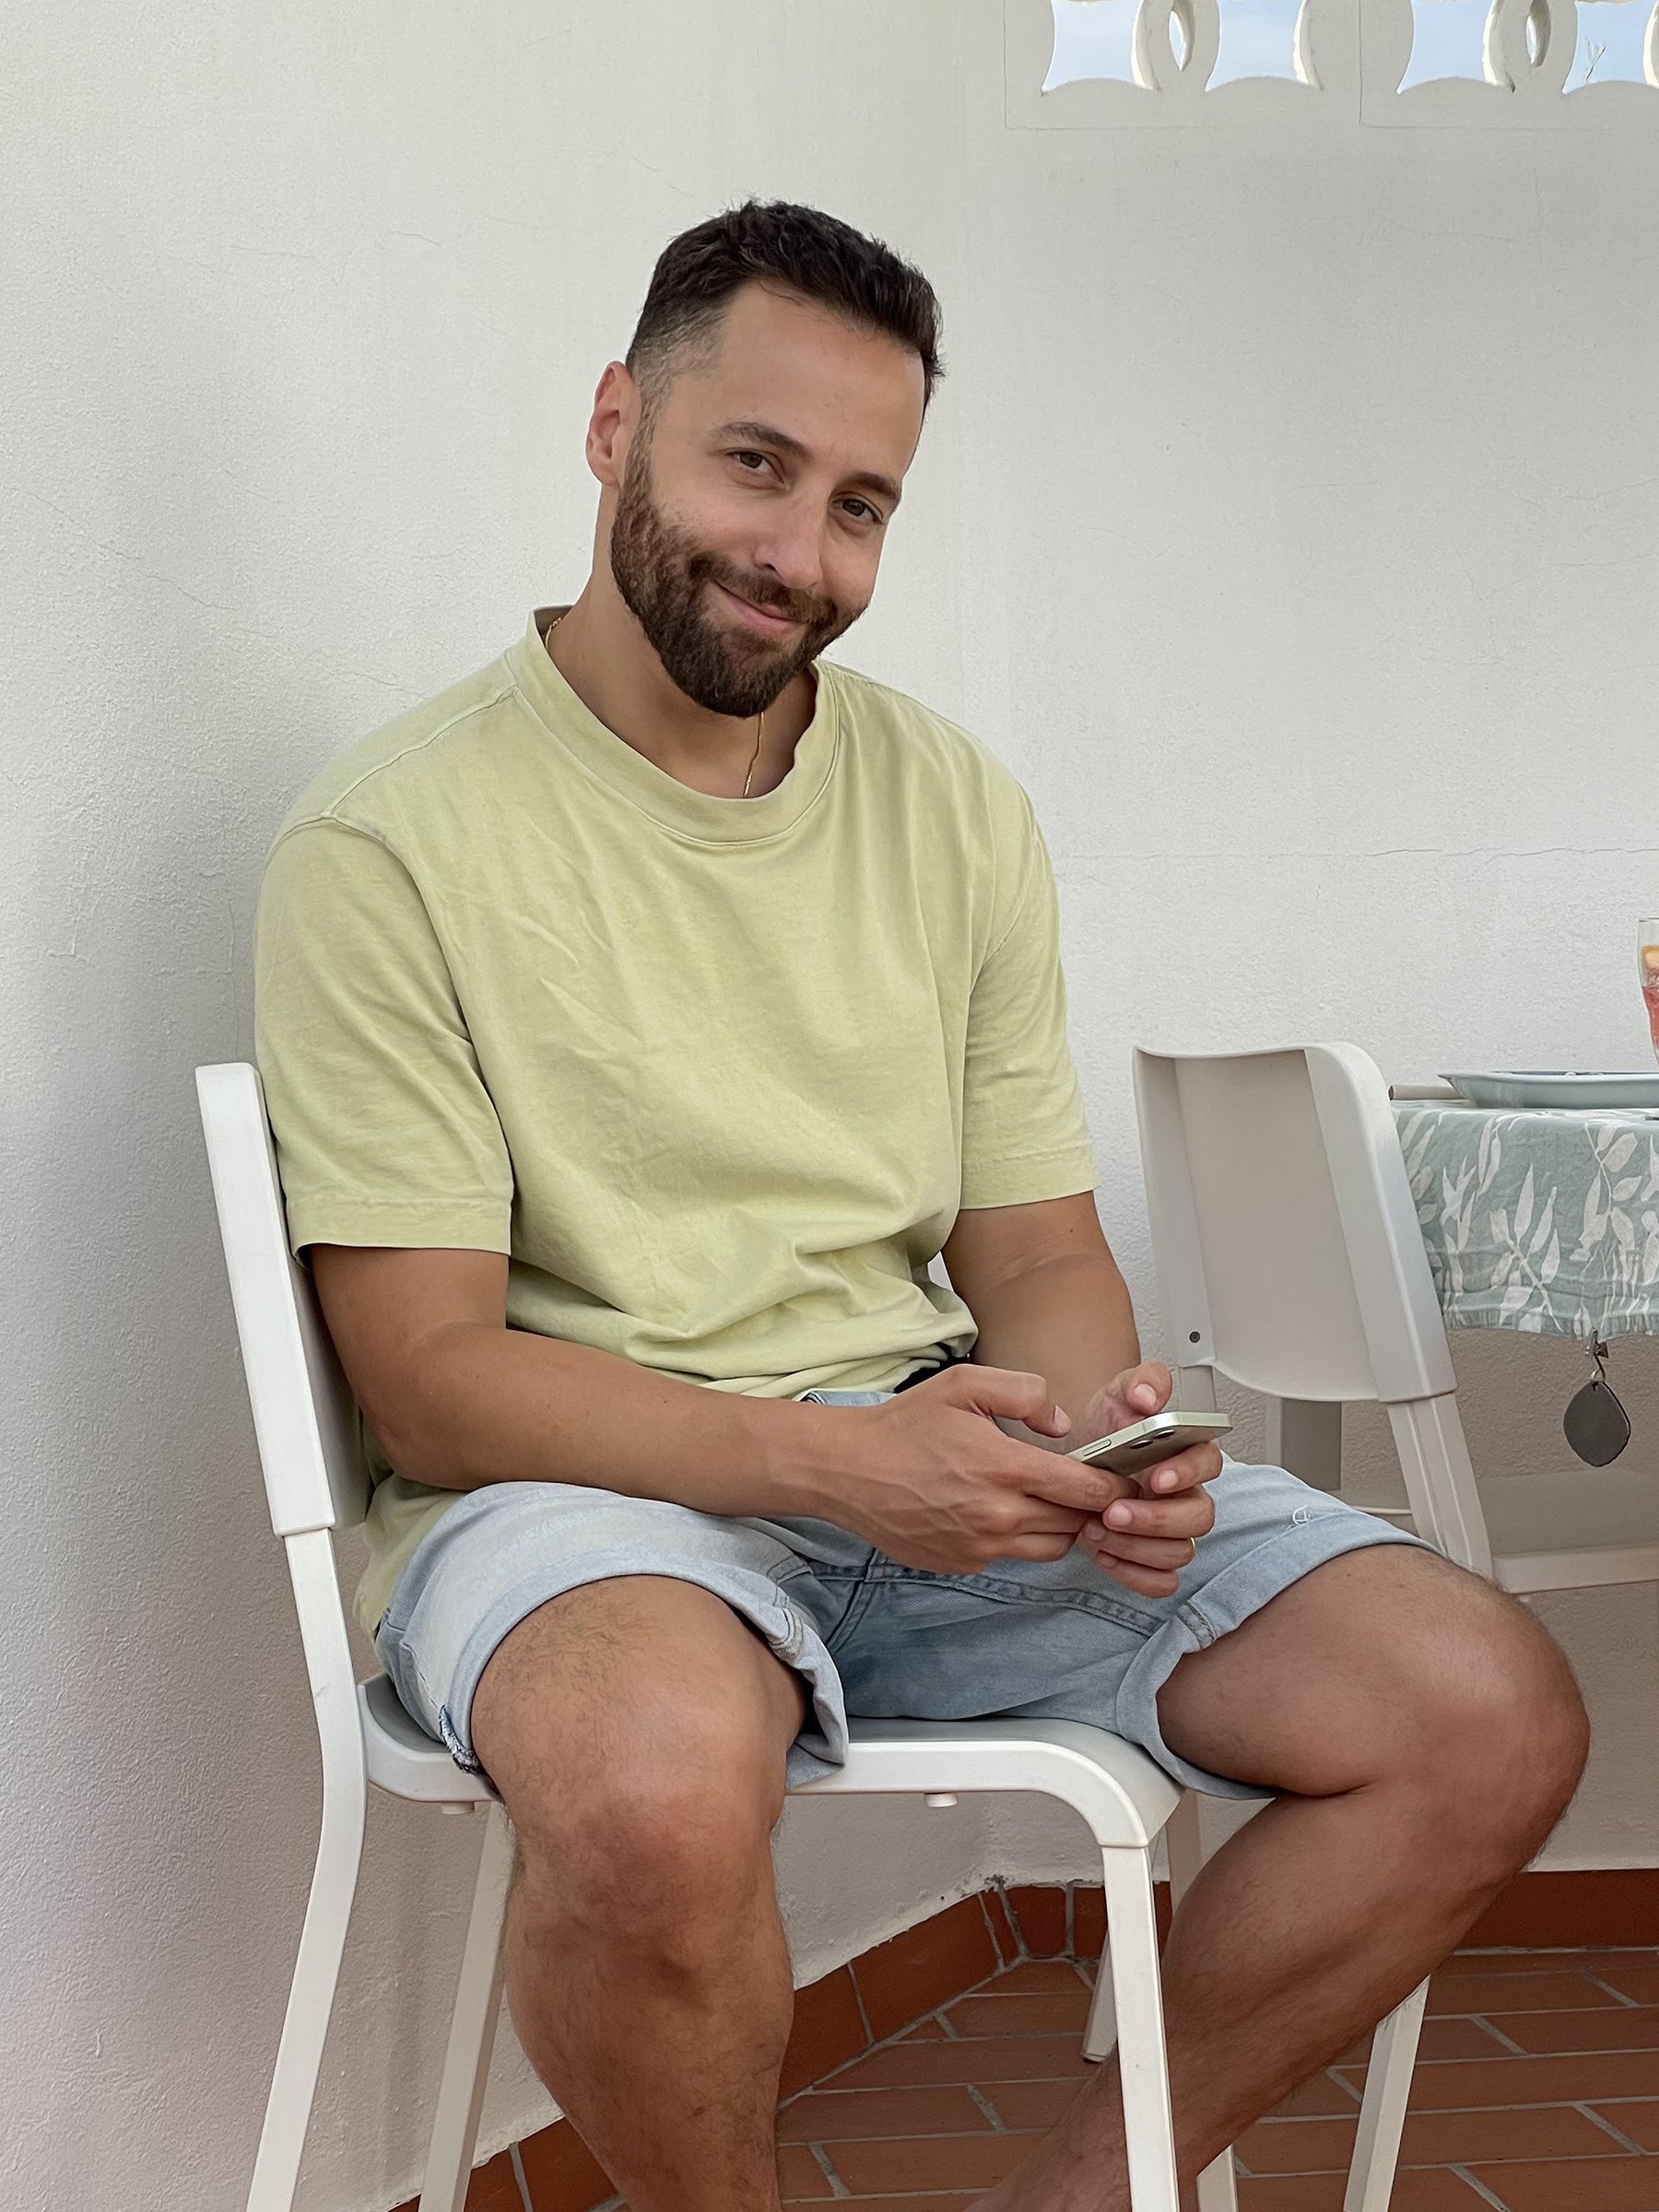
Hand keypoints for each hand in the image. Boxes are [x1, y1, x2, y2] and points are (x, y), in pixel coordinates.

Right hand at [822, 1365, 1170, 1576]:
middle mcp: (999, 1516)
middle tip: (1085, 1486)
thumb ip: (1026, 1393)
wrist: (848, 1470)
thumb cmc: (905, 1425)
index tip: (1122, 1477)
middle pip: (1076, 1523)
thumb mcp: (965, 1385)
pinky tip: (999, 1511)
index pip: (1088, 1490)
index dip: (1114, 1485)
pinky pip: (1011, 1557)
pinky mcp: (963, 1563)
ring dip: (1059, 1526)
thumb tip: (1063, 1424)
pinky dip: (1018, 1538)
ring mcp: (981, 1547)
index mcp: (1006, 1468)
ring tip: (1046, 1498)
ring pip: (1051, 1548)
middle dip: (1089, 1507)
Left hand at [1056, 1360, 1220, 1598]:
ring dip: (1137, 1546)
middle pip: (1200, 1517)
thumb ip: (1141, 1383)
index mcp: (1186, 1454)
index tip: (1155, 1477)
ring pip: (1180, 1552)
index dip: (1186, 1473)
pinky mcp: (1153, 1559)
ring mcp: (1173, 1531)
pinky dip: (1134, 1574)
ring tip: (1094, 1529)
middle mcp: (1186, 1495)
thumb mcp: (1117, 1393)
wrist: (1072, 1463)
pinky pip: (1162, 1582)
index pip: (1209, 1463)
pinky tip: (1104, 1553)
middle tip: (1112, 1512)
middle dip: (1156, 1519)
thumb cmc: (1105, 1432)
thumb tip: (1148, 1397)